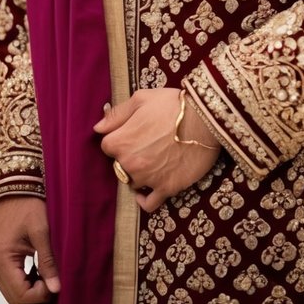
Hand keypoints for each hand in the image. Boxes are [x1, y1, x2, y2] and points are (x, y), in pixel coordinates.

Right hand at [0, 195, 60, 303]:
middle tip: (54, 285)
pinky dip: (22, 283)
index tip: (56, 285)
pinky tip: (37, 273)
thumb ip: (48, 261)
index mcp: (1, 258)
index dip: (40, 295)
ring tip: (47, 278)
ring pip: (10, 292)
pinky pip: (7, 281)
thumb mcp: (42, 230)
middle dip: (35, 297)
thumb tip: (56, 289)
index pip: (20, 293)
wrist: (12, 186)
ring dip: (29, 292)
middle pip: (13, 298)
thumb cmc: (28, 204)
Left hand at [94, 88, 220, 212]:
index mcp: (121, 141)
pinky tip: (145, 192)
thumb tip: (98, 127)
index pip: (107, 146)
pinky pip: (148, 203)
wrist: (205, 119)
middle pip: (119, 165)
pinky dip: (144, 199)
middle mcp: (130, 164)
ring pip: (132, 182)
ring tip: (153, 159)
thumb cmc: (172, 104)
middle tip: (146, 144)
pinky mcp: (166, 189)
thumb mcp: (141, 99)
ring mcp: (148, 179)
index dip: (118, 138)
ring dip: (138, 173)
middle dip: (128, 156)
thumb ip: (117, 114)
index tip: (131, 132)